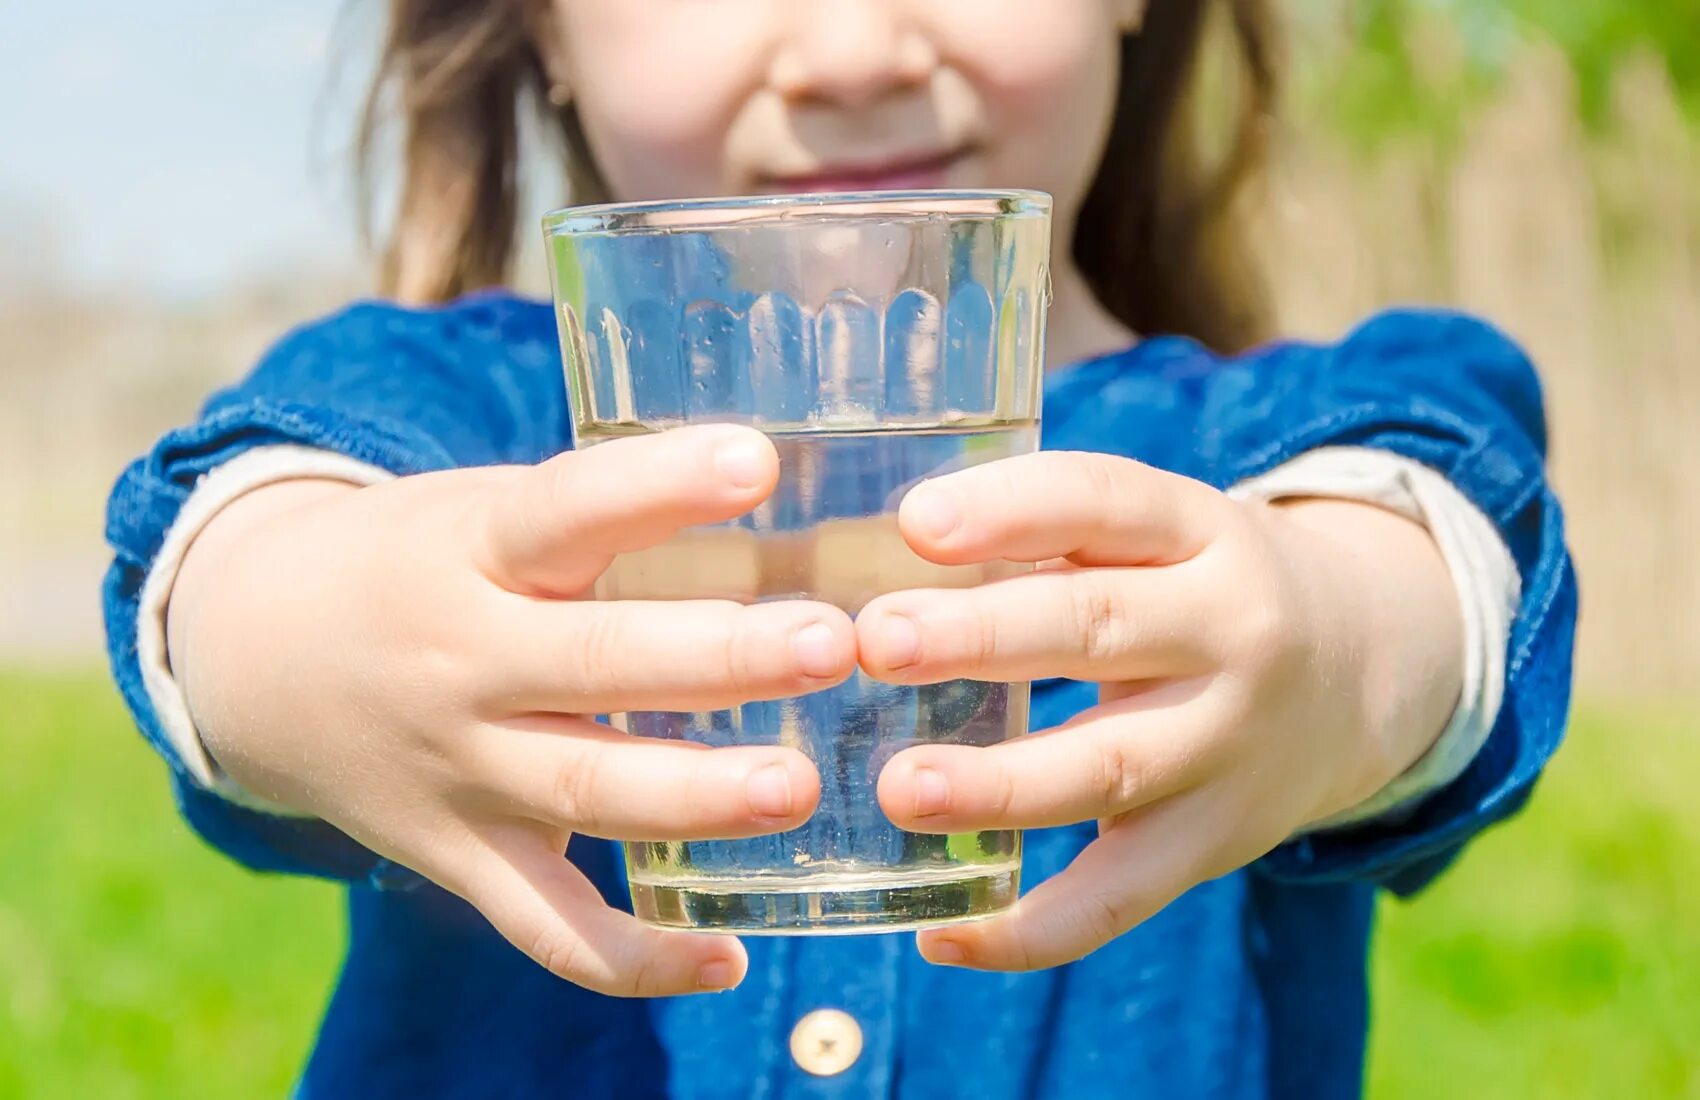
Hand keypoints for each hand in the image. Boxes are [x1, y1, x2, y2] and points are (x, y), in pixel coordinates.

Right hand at [167, 426, 855, 996]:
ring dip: (698, 795)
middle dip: (720, 656)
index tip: (758, 462)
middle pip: (595, 663)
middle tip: (831, 644)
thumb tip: (792, 504)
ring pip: (583, 792)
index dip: (659, 486)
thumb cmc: (417, 564)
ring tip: (798, 786)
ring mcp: (455, 768)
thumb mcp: (480, 512)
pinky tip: (725, 961)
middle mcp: (458, 659)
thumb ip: (599, 520)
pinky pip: (543, 924)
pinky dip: (629, 959)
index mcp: (471, 549)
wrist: (252, 655)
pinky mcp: (455, 855)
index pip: (566, 510)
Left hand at [856, 451, 1461, 969]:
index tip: (916, 522)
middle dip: (984, 638)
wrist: (1365, 669)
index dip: (1011, 510)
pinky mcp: (1214, 842)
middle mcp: (1230, 630)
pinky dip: (1033, 929)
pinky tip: (941, 935)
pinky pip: (1121, 897)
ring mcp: (1227, 745)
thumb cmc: (1200, 584)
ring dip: (999, 786)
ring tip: (900, 789)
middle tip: (878, 641)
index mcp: (1199, 530)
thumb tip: (867, 549)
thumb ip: (1047, 532)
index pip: (1104, 502)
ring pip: (1108, 770)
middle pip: (1100, 631)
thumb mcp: (1160, 531)